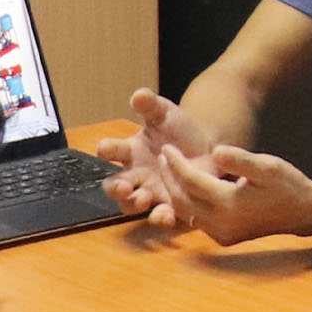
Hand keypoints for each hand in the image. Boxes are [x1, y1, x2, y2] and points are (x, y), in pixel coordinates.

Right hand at [105, 91, 214, 224]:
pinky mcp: (169, 204)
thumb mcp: (165, 113)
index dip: (105, 150)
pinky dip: (160, 217)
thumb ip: (151, 105)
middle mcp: (134, 174)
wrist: (206, 147)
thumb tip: (139, 95)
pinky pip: (160, 215)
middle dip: (114, 189)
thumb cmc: (177, 130)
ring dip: (134, 204)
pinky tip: (166, 215)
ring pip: (131, 205)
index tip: (106, 149)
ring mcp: (150, 191)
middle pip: (113, 185)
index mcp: (129, 150)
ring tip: (143, 200)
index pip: (108, 151)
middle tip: (122, 187)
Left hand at [152, 142, 311, 245]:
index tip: (167, 148)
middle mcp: (222, 223)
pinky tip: (187, 189)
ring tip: (172, 171)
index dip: (176, 164)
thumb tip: (215, 151)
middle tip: (164, 158)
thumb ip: (240, 159)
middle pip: (182, 200)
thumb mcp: (267, 166)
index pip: (191, 181)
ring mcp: (222, 234)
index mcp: (229, 204)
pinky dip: (188, 205)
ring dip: (175, 192)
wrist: (303, 213)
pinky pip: (197, 221)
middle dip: (169, 178)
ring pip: (186, 213)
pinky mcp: (224, 238)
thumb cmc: (287, 185)